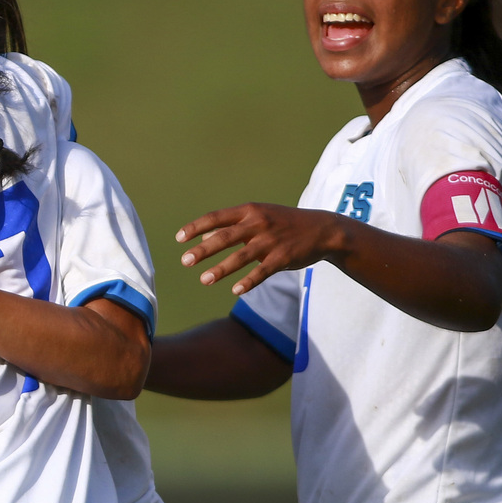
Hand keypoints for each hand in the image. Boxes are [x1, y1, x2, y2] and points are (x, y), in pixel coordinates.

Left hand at [175, 204, 348, 294]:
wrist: (322, 229)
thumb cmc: (283, 223)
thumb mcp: (258, 217)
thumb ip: (232, 226)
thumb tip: (203, 236)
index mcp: (250, 211)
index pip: (216, 217)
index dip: (196, 227)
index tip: (179, 239)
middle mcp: (258, 224)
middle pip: (225, 237)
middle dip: (203, 250)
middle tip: (185, 261)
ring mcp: (271, 241)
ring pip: (241, 256)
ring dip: (221, 269)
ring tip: (203, 280)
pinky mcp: (283, 257)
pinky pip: (262, 271)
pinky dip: (249, 281)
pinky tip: (235, 291)